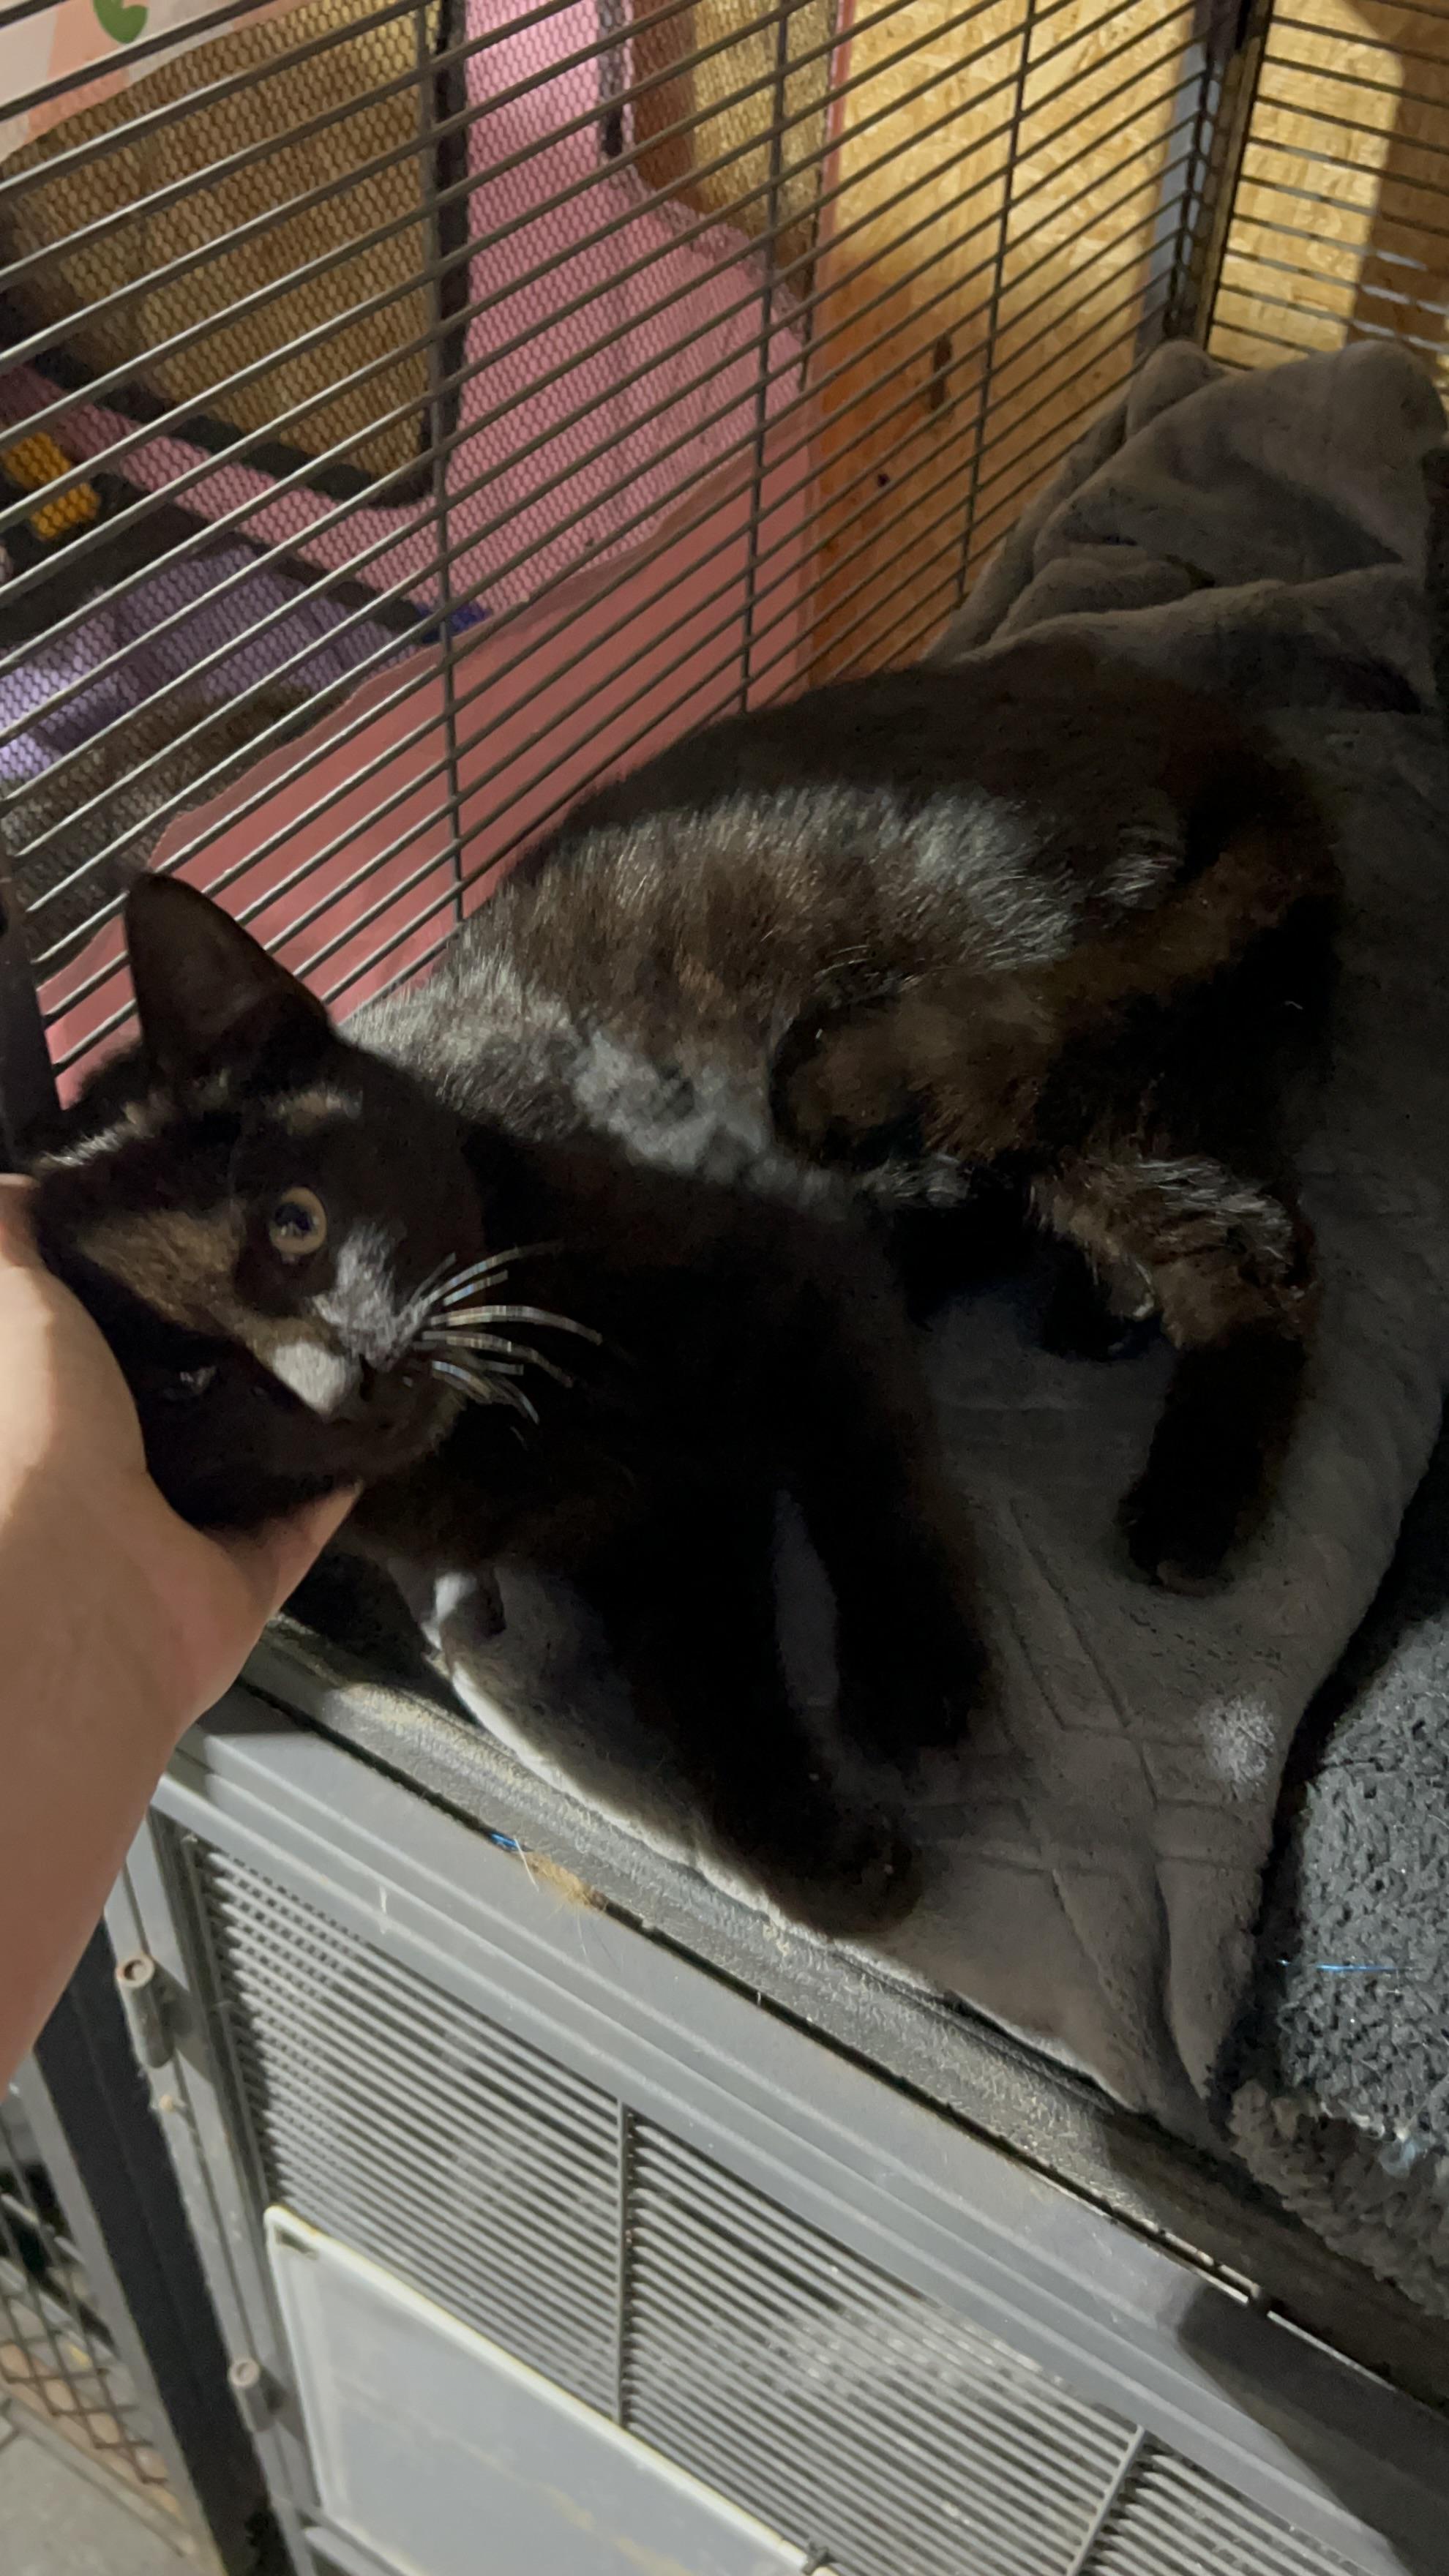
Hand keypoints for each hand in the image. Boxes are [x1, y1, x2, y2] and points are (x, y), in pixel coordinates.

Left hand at [0, 1177, 352, 1735]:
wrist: (79, 1584)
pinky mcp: (234, 1581)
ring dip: (278, 1413)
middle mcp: (96, 1478)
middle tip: (276, 1271)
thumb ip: (8, 1233)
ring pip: (233, 1464)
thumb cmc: (29, 1430)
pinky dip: (332, 1480)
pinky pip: (296, 1523)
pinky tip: (368, 1412)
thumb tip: (25, 1184)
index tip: (183, 1234)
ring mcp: (165, 1537)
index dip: (126, 1293)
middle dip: (212, 1349)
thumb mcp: (5, 1295)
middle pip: (166, 1403)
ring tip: (334, 1330)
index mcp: (42, 1416)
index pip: (84, 1349)